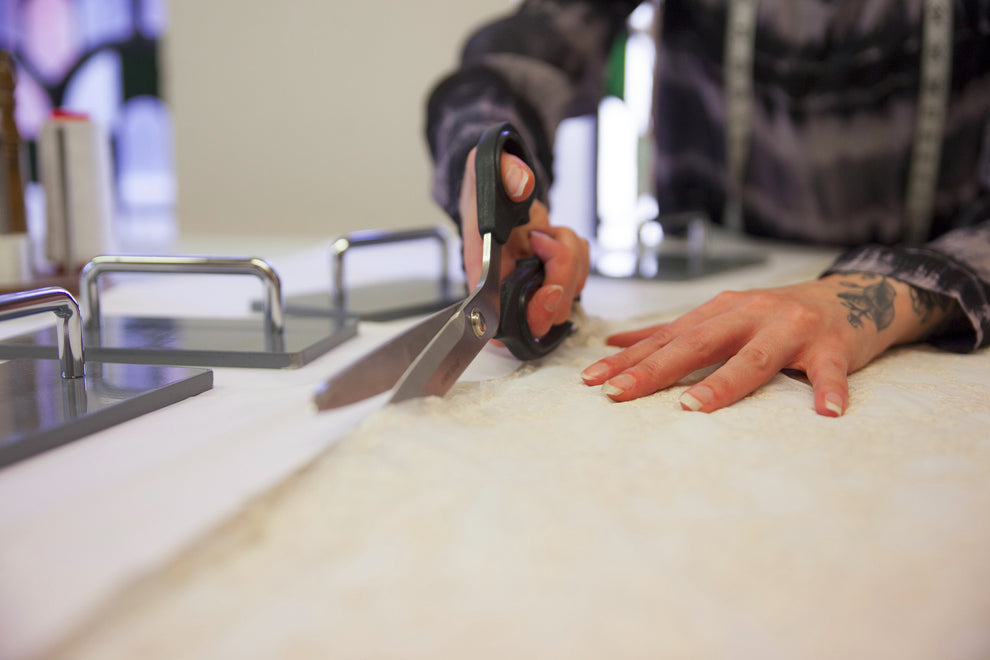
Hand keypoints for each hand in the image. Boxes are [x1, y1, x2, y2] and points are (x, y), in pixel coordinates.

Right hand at [459, 147, 588, 337]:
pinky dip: (578, 255)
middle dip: (561, 276)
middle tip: (547, 241)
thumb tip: (521, 184)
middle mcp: (506, 283)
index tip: (550, 288)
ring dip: (570, 259)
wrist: (495, 181)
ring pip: (566, 296)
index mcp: (483, 270)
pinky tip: (558, 236)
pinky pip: (578, 277)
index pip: (503, 319)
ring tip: (547, 232)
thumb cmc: (484, 183)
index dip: (532, 314)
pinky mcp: (550, 274)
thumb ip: (502, 171)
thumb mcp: (485, 165)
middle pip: (546, 313)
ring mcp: (530, 280)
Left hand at [580, 273, 958, 415]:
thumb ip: (673, 332)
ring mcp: (791, 328)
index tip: (592, 380)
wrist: (854, 295)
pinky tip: (826, 412)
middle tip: (618, 393)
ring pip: (753, 358)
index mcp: (720, 311)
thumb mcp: (723, 316)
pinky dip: (828, 390)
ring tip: (694, 407)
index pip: (666, 339)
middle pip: (697, 345)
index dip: (628, 359)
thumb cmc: (776, 315)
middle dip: (654, 370)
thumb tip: (617, 342)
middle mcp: (750, 314)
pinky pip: (829, 371)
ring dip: (723, 383)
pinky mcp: (833, 345)